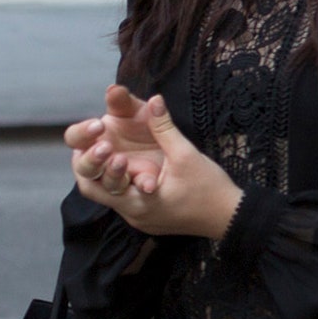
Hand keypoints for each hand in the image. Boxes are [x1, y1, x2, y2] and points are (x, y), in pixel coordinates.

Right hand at [64, 84, 166, 198]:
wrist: (176, 157)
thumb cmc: (147, 129)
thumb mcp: (138, 113)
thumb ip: (124, 103)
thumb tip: (112, 89)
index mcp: (94, 139)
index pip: (75, 138)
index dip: (82, 133)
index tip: (99, 126)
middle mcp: (100, 162)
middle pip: (83, 166)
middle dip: (92, 158)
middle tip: (106, 148)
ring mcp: (115, 179)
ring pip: (102, 184)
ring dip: (112, 174)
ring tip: (123, 161)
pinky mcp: (135, 193)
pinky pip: (133, 195)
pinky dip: (141, 186)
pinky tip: (150, 183)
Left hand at [69, 94, 242, 240]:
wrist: (230, 217)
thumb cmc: (209, 188)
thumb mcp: (186, 155)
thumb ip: (165, 128)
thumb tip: (153, 99)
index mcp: (136, 201)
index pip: (93, 185)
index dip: (87, 161)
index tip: (89, 140)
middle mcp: (131, 213)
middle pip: (94, 191)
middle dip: (92, 166)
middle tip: (95, 142)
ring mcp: (138, 219)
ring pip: (109, 195)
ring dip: (107, 173)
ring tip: (108, 149)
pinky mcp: (147, 219)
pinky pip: (125, 199)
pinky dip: (123, 181)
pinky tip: (128, 164)